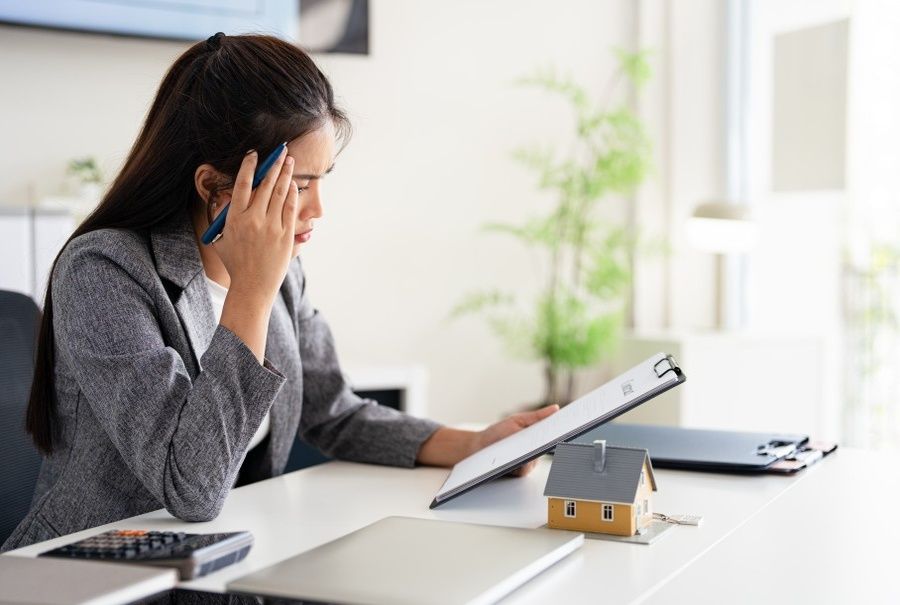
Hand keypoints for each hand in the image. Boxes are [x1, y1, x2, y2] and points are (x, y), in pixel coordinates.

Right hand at [213, 148, 298, 301]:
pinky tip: (293, 184)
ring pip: (279, 193)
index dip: (248, 166)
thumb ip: (222, 218)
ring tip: (289, 161)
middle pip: (264, 184)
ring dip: (285, 174)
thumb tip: (225, 197)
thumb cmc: (236, 263)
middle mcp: (254, 220)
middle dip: (273, 164)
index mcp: (235, 219)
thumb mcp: (220, 239)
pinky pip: (290, 209)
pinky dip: (291, 194)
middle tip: (280, 150)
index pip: (241, 184)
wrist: (252, 287)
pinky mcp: (286, 235)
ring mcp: (271, 227)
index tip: (254, 154)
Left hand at [470, 404, 559, 476]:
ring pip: (537, 459)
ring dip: (534, 452)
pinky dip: (524, 462)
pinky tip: (521, 456)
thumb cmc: (496, 434)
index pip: (552, 436)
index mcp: (535, 438)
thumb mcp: (516, 421)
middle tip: (556, 435)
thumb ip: (536, 417)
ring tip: (533, 445)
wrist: (475, 447)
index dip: (562, 431)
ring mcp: (527, 463)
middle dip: (553, 442)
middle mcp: (534, 452)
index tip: (570, 425)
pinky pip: (526, 468)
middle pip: (547, 449)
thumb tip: (555, 408)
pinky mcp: (517, 472)